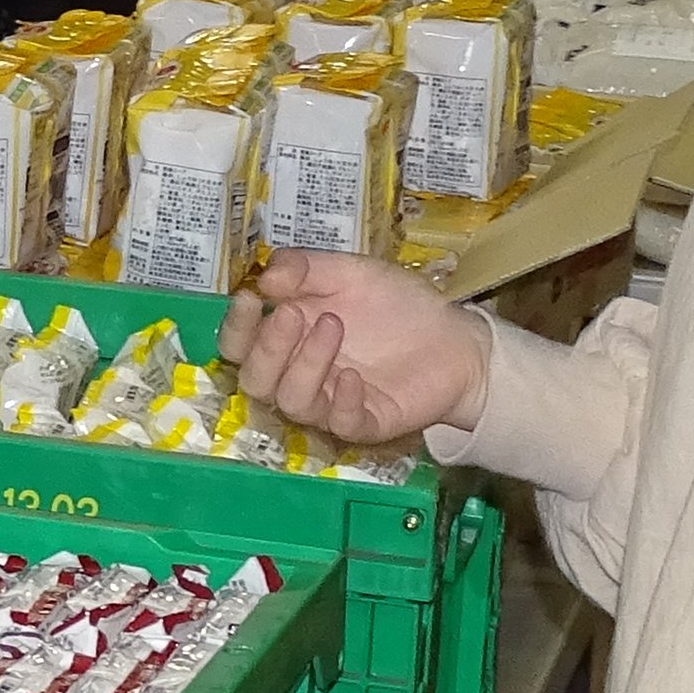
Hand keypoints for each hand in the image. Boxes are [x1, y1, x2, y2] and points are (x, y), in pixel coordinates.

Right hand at [230, 250, 490, 443]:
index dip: (236, 327)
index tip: (250, 298)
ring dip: (305, 365)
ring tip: (335, 327)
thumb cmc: (397, 304)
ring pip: (291, 401)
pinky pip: (339, 423)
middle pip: (255, 379)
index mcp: (288, 336)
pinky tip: (356, 376)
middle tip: (294, 314)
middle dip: (267, 347)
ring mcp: (330, 401)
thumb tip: (265, 277)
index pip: (239, 344)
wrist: (457, 336)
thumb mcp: (350, 272)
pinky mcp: (365, 423)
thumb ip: (306, 269)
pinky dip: (342, 401)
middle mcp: (300, 372)